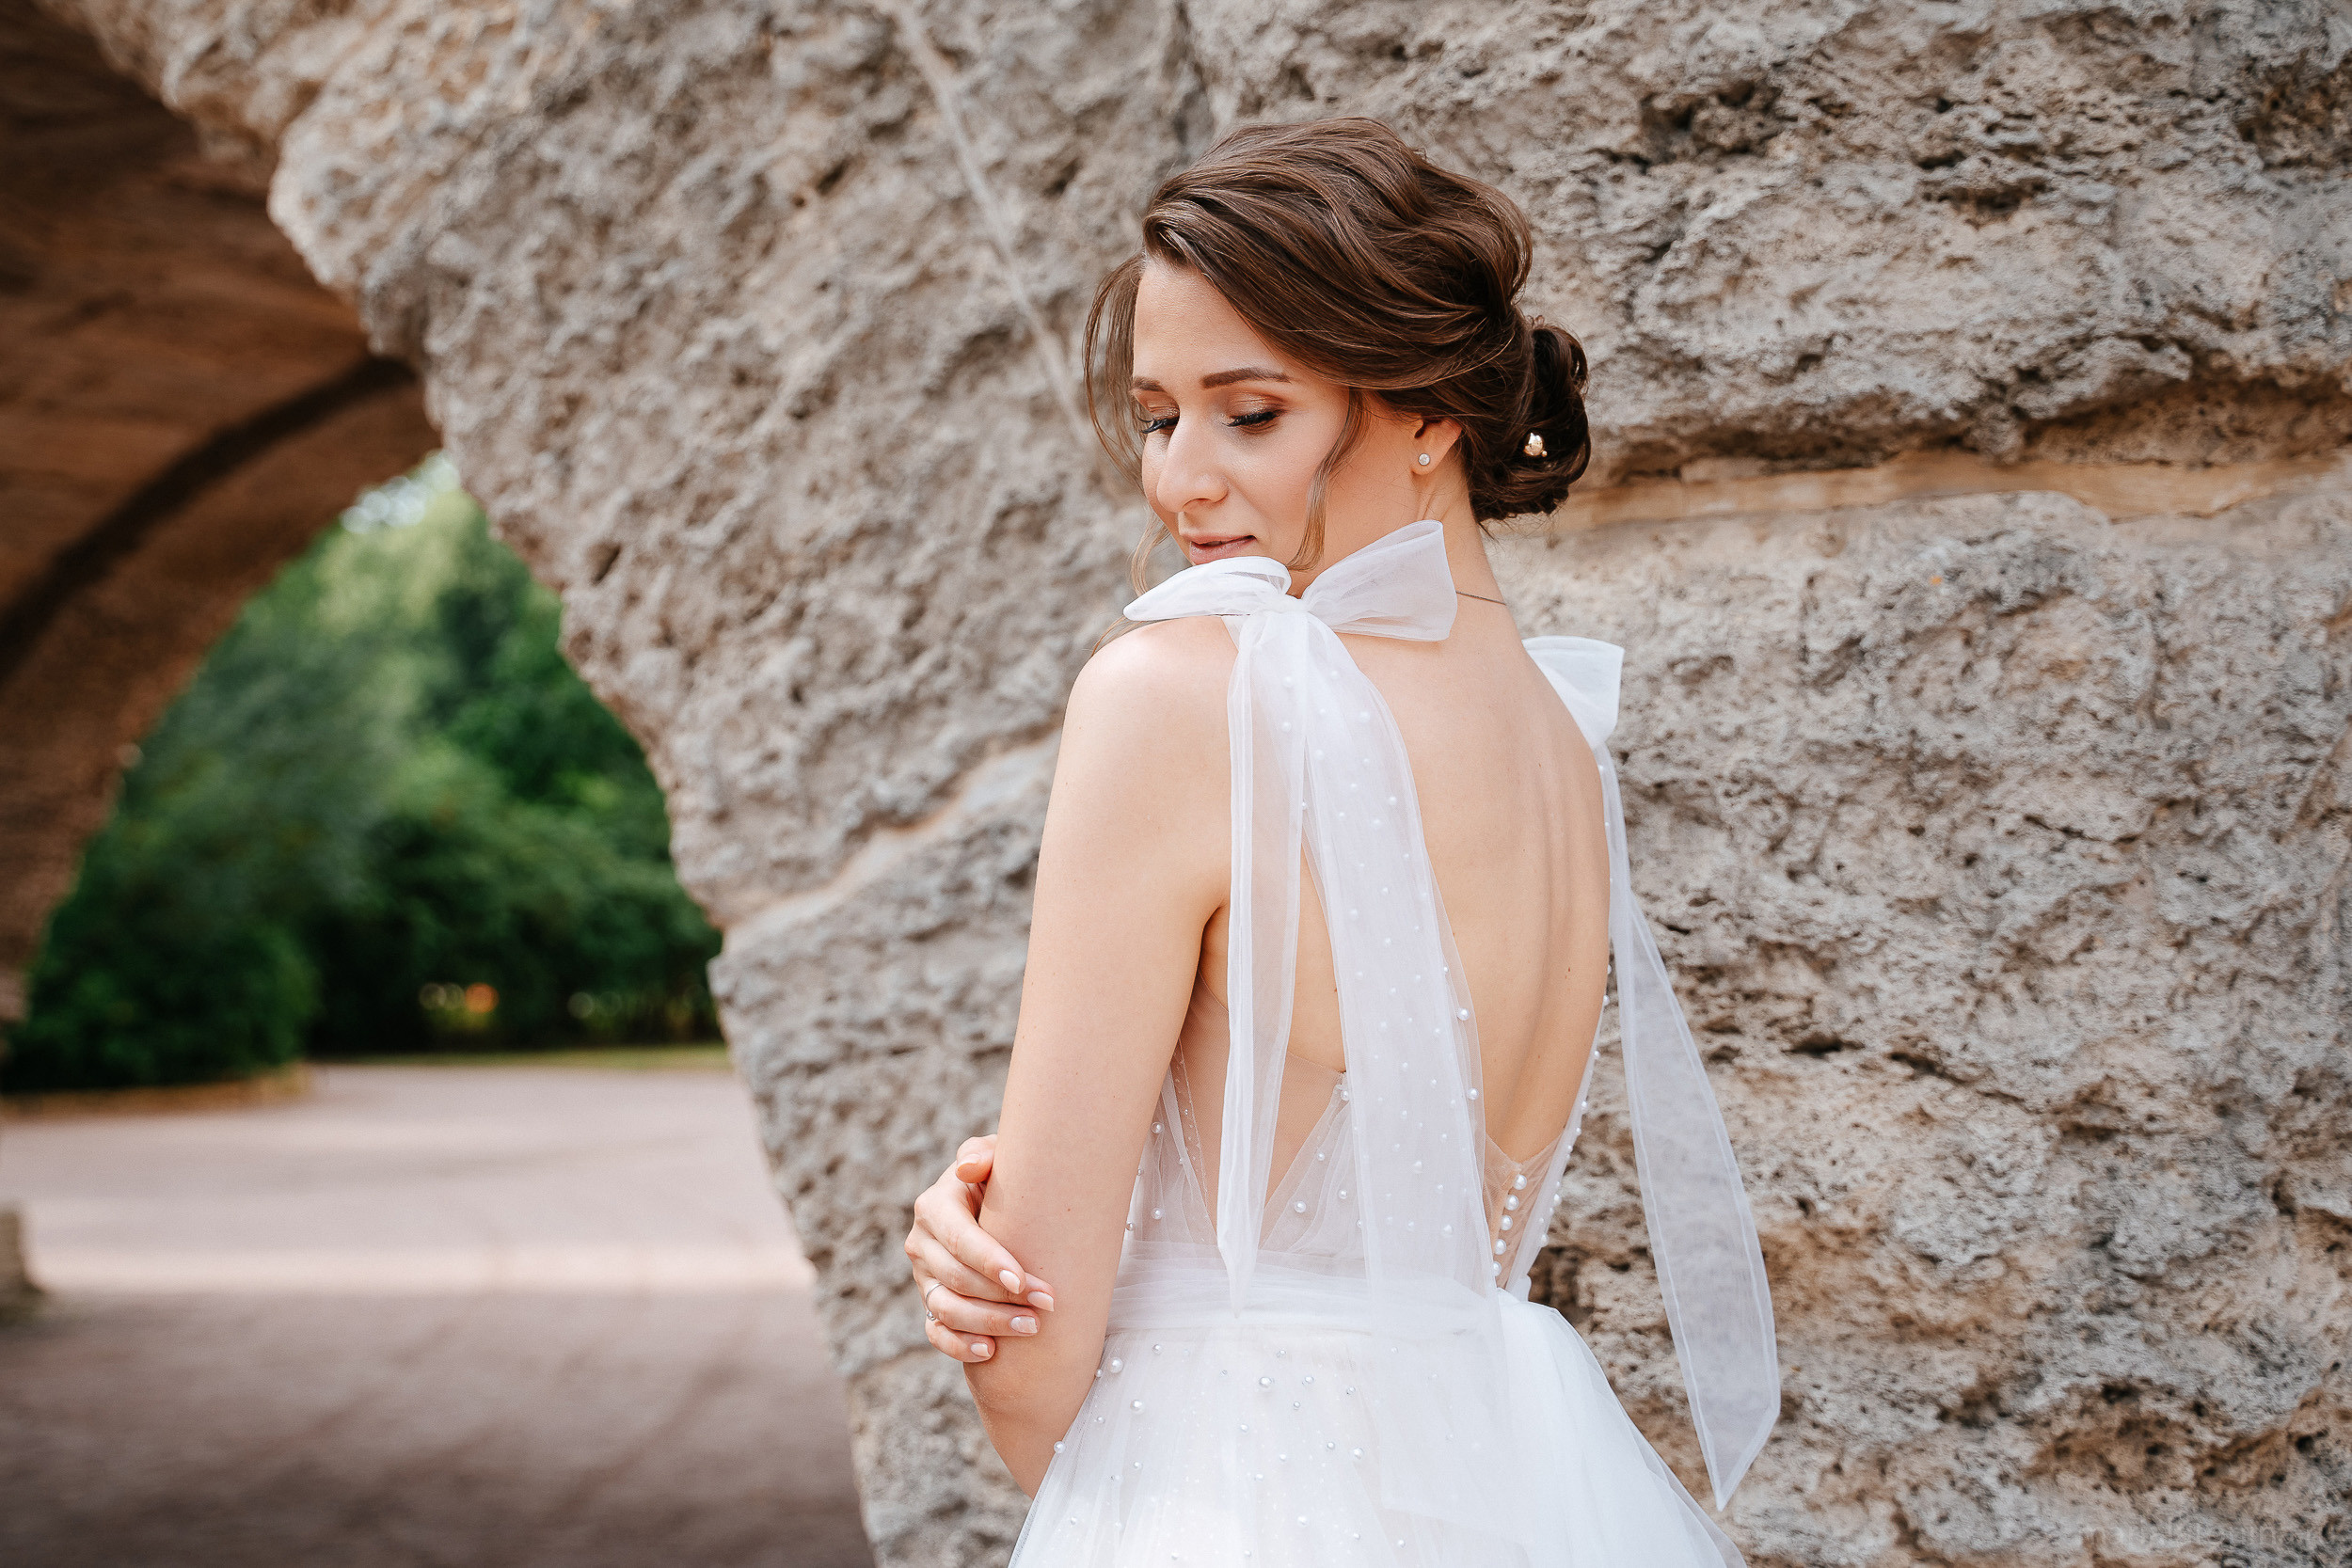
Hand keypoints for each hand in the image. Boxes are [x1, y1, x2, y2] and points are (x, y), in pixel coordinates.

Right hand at [905, 1134, 1055, 1364]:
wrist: (1000, 1203)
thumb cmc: (1005, 1178)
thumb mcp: (998, 1155)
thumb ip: (984, 1153)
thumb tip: (968, 1168)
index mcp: (935, 1206)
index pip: (959, 1240)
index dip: (989, 1262)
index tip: (1023, 1279)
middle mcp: (922, 1242)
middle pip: (956, 1279)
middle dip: (1001, 1297)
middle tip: (1046, 1306)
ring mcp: (924, 1276)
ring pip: (947, 1309)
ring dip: (989, 1324)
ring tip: (1031, 1328)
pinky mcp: (931, 1302)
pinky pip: (937, 1332)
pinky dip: (960, 1345)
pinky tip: (991, 1350)